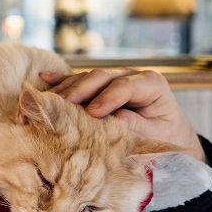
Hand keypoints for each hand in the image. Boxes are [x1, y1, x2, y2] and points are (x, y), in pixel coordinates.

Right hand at [41, 68, 206, 162]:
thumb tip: (116, 118)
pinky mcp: (100, 85)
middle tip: (64, 104)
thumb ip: (140, 126)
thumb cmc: (164, 136)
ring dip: (66, 89)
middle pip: (101, 76)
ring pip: (86, 78)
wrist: (167, 134)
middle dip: (81, 90)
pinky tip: (44, 78)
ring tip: (48, 100)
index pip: (125, 86)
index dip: (108, 97)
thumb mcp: (158, 135)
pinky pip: (78, 80)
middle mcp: (131, 75)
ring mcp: (113, 77)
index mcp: (151, 83)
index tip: (93, 112)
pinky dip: (61, 80)